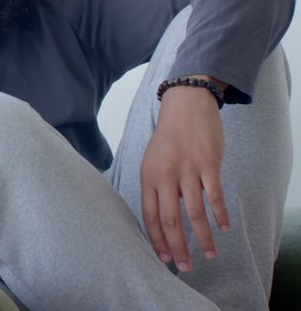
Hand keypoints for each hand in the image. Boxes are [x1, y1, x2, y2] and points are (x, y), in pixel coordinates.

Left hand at [140, 79, 229, 272]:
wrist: (185, 106)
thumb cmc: (169, 138)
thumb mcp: (152, 162)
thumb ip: (156, 188)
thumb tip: (161, 218)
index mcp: (148, 177)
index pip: (149, 216)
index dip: (157, 240)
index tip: (164, 259)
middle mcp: (165, 175)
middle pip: (170, 220)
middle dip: (178, 247)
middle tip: (186, 266)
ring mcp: (187, 170)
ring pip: (194, 212)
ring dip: (204, 237)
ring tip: (210, 254)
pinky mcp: (208, 164)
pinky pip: (215, 196)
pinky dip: (220, 215)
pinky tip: (224, 229)